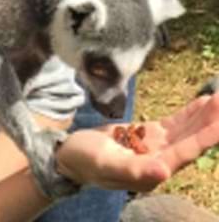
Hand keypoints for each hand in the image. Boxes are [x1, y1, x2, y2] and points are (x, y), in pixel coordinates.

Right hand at [56, 93, 218, 192]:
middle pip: (192, 140)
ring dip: (204, 116)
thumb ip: (134, 170)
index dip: (205, 137)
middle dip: (210, 123)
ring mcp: (157, 148)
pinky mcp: (150, 137)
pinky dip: (190, 114)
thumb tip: (164, 171)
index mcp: (153, 171)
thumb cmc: (84, 161)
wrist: (70, 156)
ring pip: (187, 131)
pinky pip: (175, 125)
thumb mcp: (105, 164)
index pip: (186, 152)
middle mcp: (161, 161)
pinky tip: (202, 103)